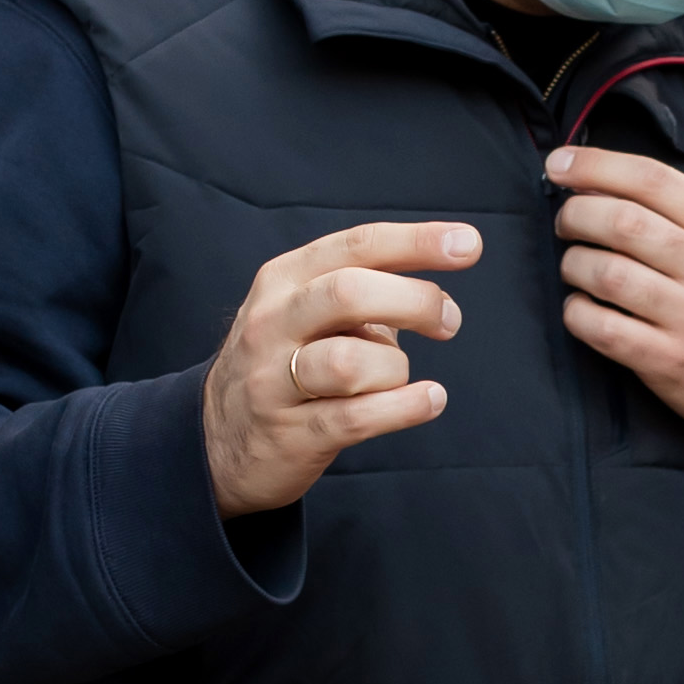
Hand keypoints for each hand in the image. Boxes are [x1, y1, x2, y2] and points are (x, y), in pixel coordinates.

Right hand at [203, 218, 479, 524]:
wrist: (215, 442)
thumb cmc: (283, 364)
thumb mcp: (308, 312)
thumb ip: (364, 292)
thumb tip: (436, 291)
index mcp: (284, 279)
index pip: (357, 246)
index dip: (417, 242)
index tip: (468, 244)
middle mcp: (273, 322)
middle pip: (350, 293)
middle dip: (415, 302)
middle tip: (449, 322)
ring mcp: (273, 380)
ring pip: (352, 361)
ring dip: (396, 369)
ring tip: (402, 380)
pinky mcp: (289, 434)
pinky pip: (358, 418)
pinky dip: (405, 408)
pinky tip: (429, 400)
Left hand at [543, 143, 683, 515]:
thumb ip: (672, 212)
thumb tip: (592, 181)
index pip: (650, 178)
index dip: (594, 165)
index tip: (558, 165)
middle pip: (622, 222)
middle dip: (575, 215)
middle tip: (565, 223)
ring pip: (606, 274)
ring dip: (573, 265)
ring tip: (574, 267)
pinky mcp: (670, 361)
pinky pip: (602, 328)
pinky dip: (577, 313)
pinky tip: (581, 308)